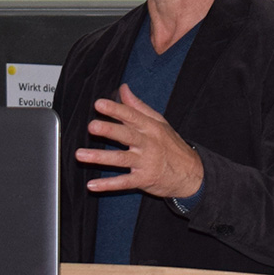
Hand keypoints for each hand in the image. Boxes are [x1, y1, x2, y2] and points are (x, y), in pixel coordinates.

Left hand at [75, 83, 202, 197]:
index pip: (131, 116)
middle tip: (92, 126)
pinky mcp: (143, 180)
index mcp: (150, 127)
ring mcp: (145, 163)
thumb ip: (138, 106)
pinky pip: (123, 183)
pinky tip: (92, 185)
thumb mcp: (159, 123)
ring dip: (100, 157)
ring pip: (120, 159)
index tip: (99, 104)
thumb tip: (123, 89)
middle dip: (109, 130)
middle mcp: (148, 144)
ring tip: (80, 154)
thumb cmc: (171, 145)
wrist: (193, 174)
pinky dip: (107, 185)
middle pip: (126, 136)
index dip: (115, 109)